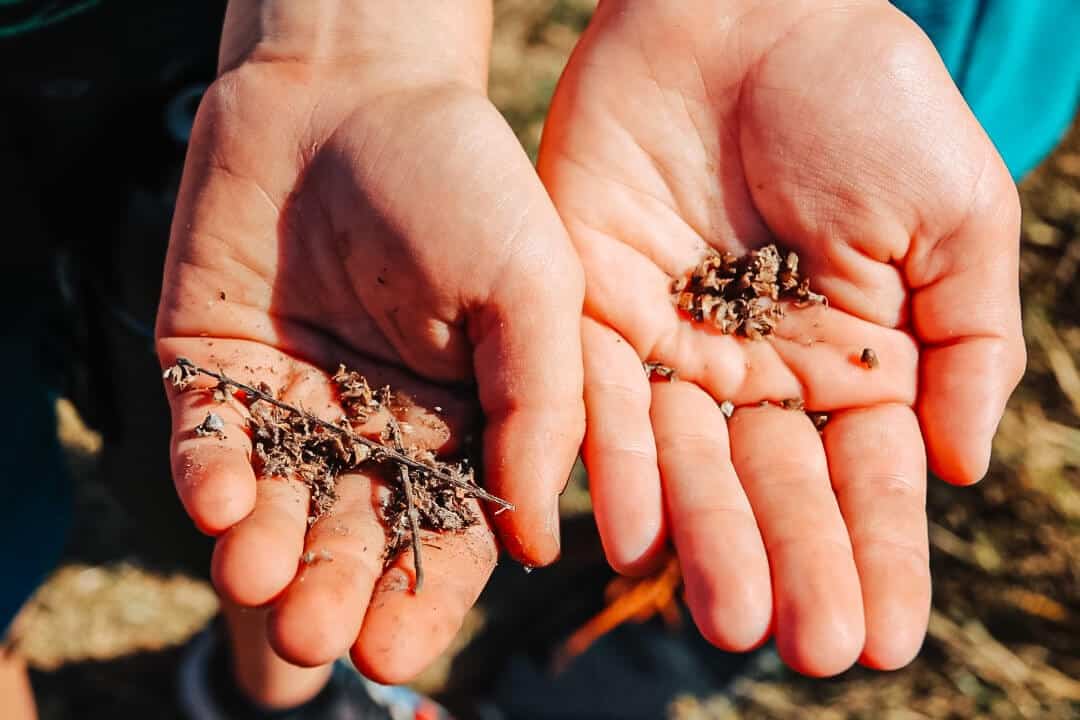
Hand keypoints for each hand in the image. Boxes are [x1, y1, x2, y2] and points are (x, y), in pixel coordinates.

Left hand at [156, 0, 583, 682]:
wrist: (348, 87)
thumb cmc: (462, 179)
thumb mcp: (532, 286)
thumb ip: (539, 409)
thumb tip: (536, 545)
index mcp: (463, 422)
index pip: (447, 533)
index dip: (424, 594)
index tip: (397, 648)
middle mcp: (379, 427)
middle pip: (356, 533)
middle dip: (336, 589)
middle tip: (320, 636)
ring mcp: (295, 401)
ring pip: (280, 507)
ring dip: (266, 556)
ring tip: (264, 586)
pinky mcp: (218, 370)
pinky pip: (211, 445)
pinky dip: (211, 480)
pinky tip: (222, 504)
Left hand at [538, 0, 1022, 674]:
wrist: (747, 10)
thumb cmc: (863, 97)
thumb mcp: (953, 213)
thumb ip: (969, 342)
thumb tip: (962, 468)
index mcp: (849, 359)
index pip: (866, 479)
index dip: (877, 556)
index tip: (885, 637)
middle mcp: (756, 370)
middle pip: (774, 488)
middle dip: (792, 565)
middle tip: (802, 646)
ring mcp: (673, 345)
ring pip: (688, 463)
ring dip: (707, 540)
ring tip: (728, 615)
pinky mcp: (593, 309)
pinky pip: (602, 402)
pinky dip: (615, 466)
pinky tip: (626, 535)